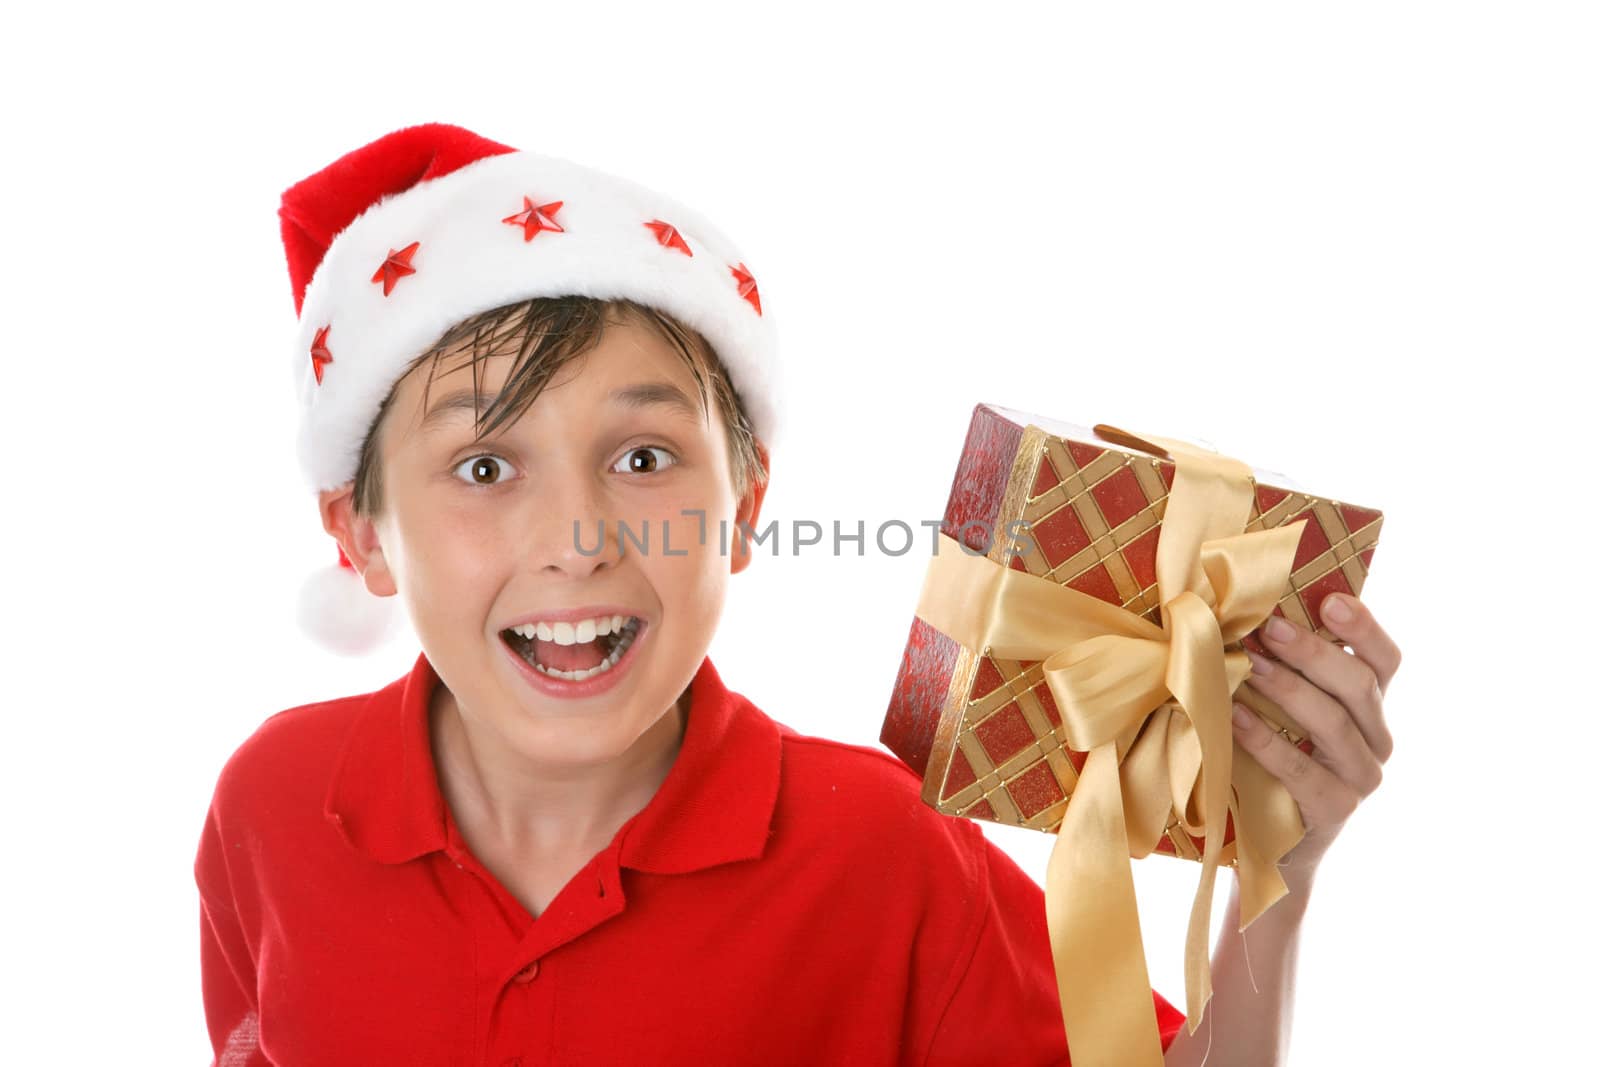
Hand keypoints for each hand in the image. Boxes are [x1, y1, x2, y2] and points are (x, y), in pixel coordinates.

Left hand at [1231, 594, 1400, 891]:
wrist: (1268, 845)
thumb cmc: (1266, 761)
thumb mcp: (1279, 712)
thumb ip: (1280, 669)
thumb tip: (1246, 612)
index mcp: (1368, 708)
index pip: (1385, 661)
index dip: (1364, 628)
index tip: (1331, 599)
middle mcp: (1375, 740)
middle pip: (1359, 684)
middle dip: (1312, 652)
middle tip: (1268, 627)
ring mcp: (1360, 777)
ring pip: (1333, 723)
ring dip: (1287, 688)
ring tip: (1247, 665)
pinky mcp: (1334, 810)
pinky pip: (1302, 769)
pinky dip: (1266, 740)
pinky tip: (1236, 717)